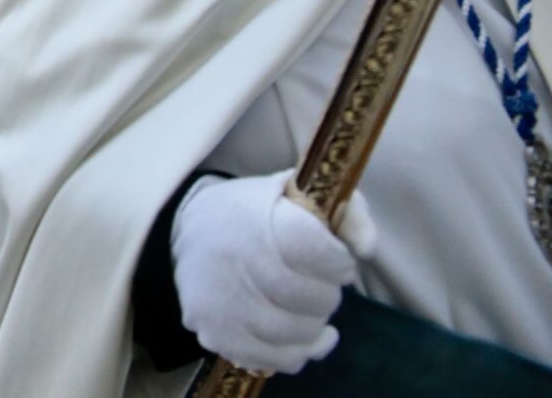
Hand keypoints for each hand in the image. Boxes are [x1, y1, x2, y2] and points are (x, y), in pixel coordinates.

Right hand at [172, 170, 376, 375]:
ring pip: (300, 333)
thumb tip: (365, 250)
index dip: (338, 261)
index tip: (333, 259)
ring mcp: (226, 304)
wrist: (186, 229)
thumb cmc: (253, 211)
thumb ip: (346, 212)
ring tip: (307, 306)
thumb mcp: (299, 192)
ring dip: (314, 322)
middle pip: (315, 299)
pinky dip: (300, 352)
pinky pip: (278, 359)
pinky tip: (305, 335)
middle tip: (317, 283)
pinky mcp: (218, 334)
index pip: (322, 253)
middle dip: (326, 292)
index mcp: (258, 219)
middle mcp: (237, 262)